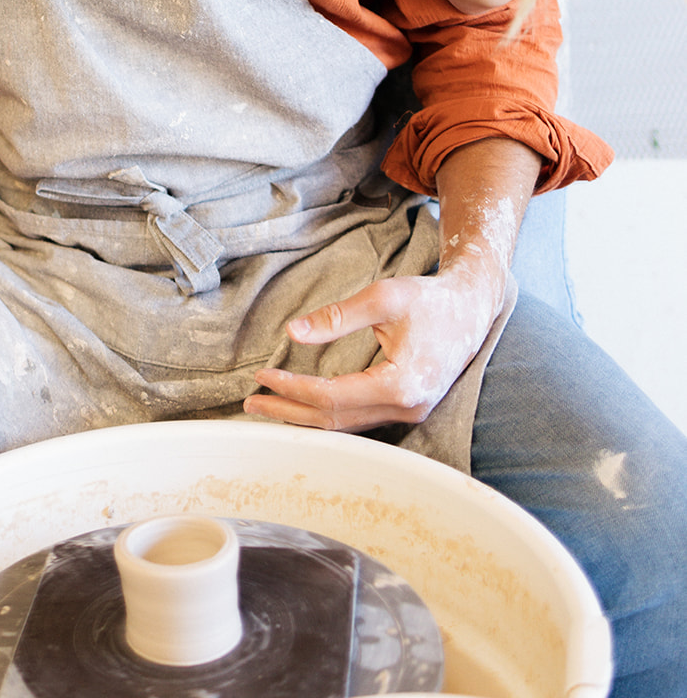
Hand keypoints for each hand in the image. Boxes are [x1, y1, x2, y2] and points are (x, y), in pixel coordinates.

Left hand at [244, 263, 501, 432]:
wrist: (472, 308)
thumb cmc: (429, 300)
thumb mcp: (384, 298)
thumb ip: (337, 317)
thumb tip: (292, 331)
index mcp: (401, 385)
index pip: (332, 397)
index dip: (294, 389)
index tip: (263, 376)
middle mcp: (406, 408)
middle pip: (335, 420)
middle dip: (290, 411)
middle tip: (251, 403)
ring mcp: (409, 413)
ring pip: (346, 425)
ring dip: (305, 417)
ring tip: (269, 406)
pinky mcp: (408, 408)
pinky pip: (359, 419)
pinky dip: (327, 414)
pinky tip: (304, 406)